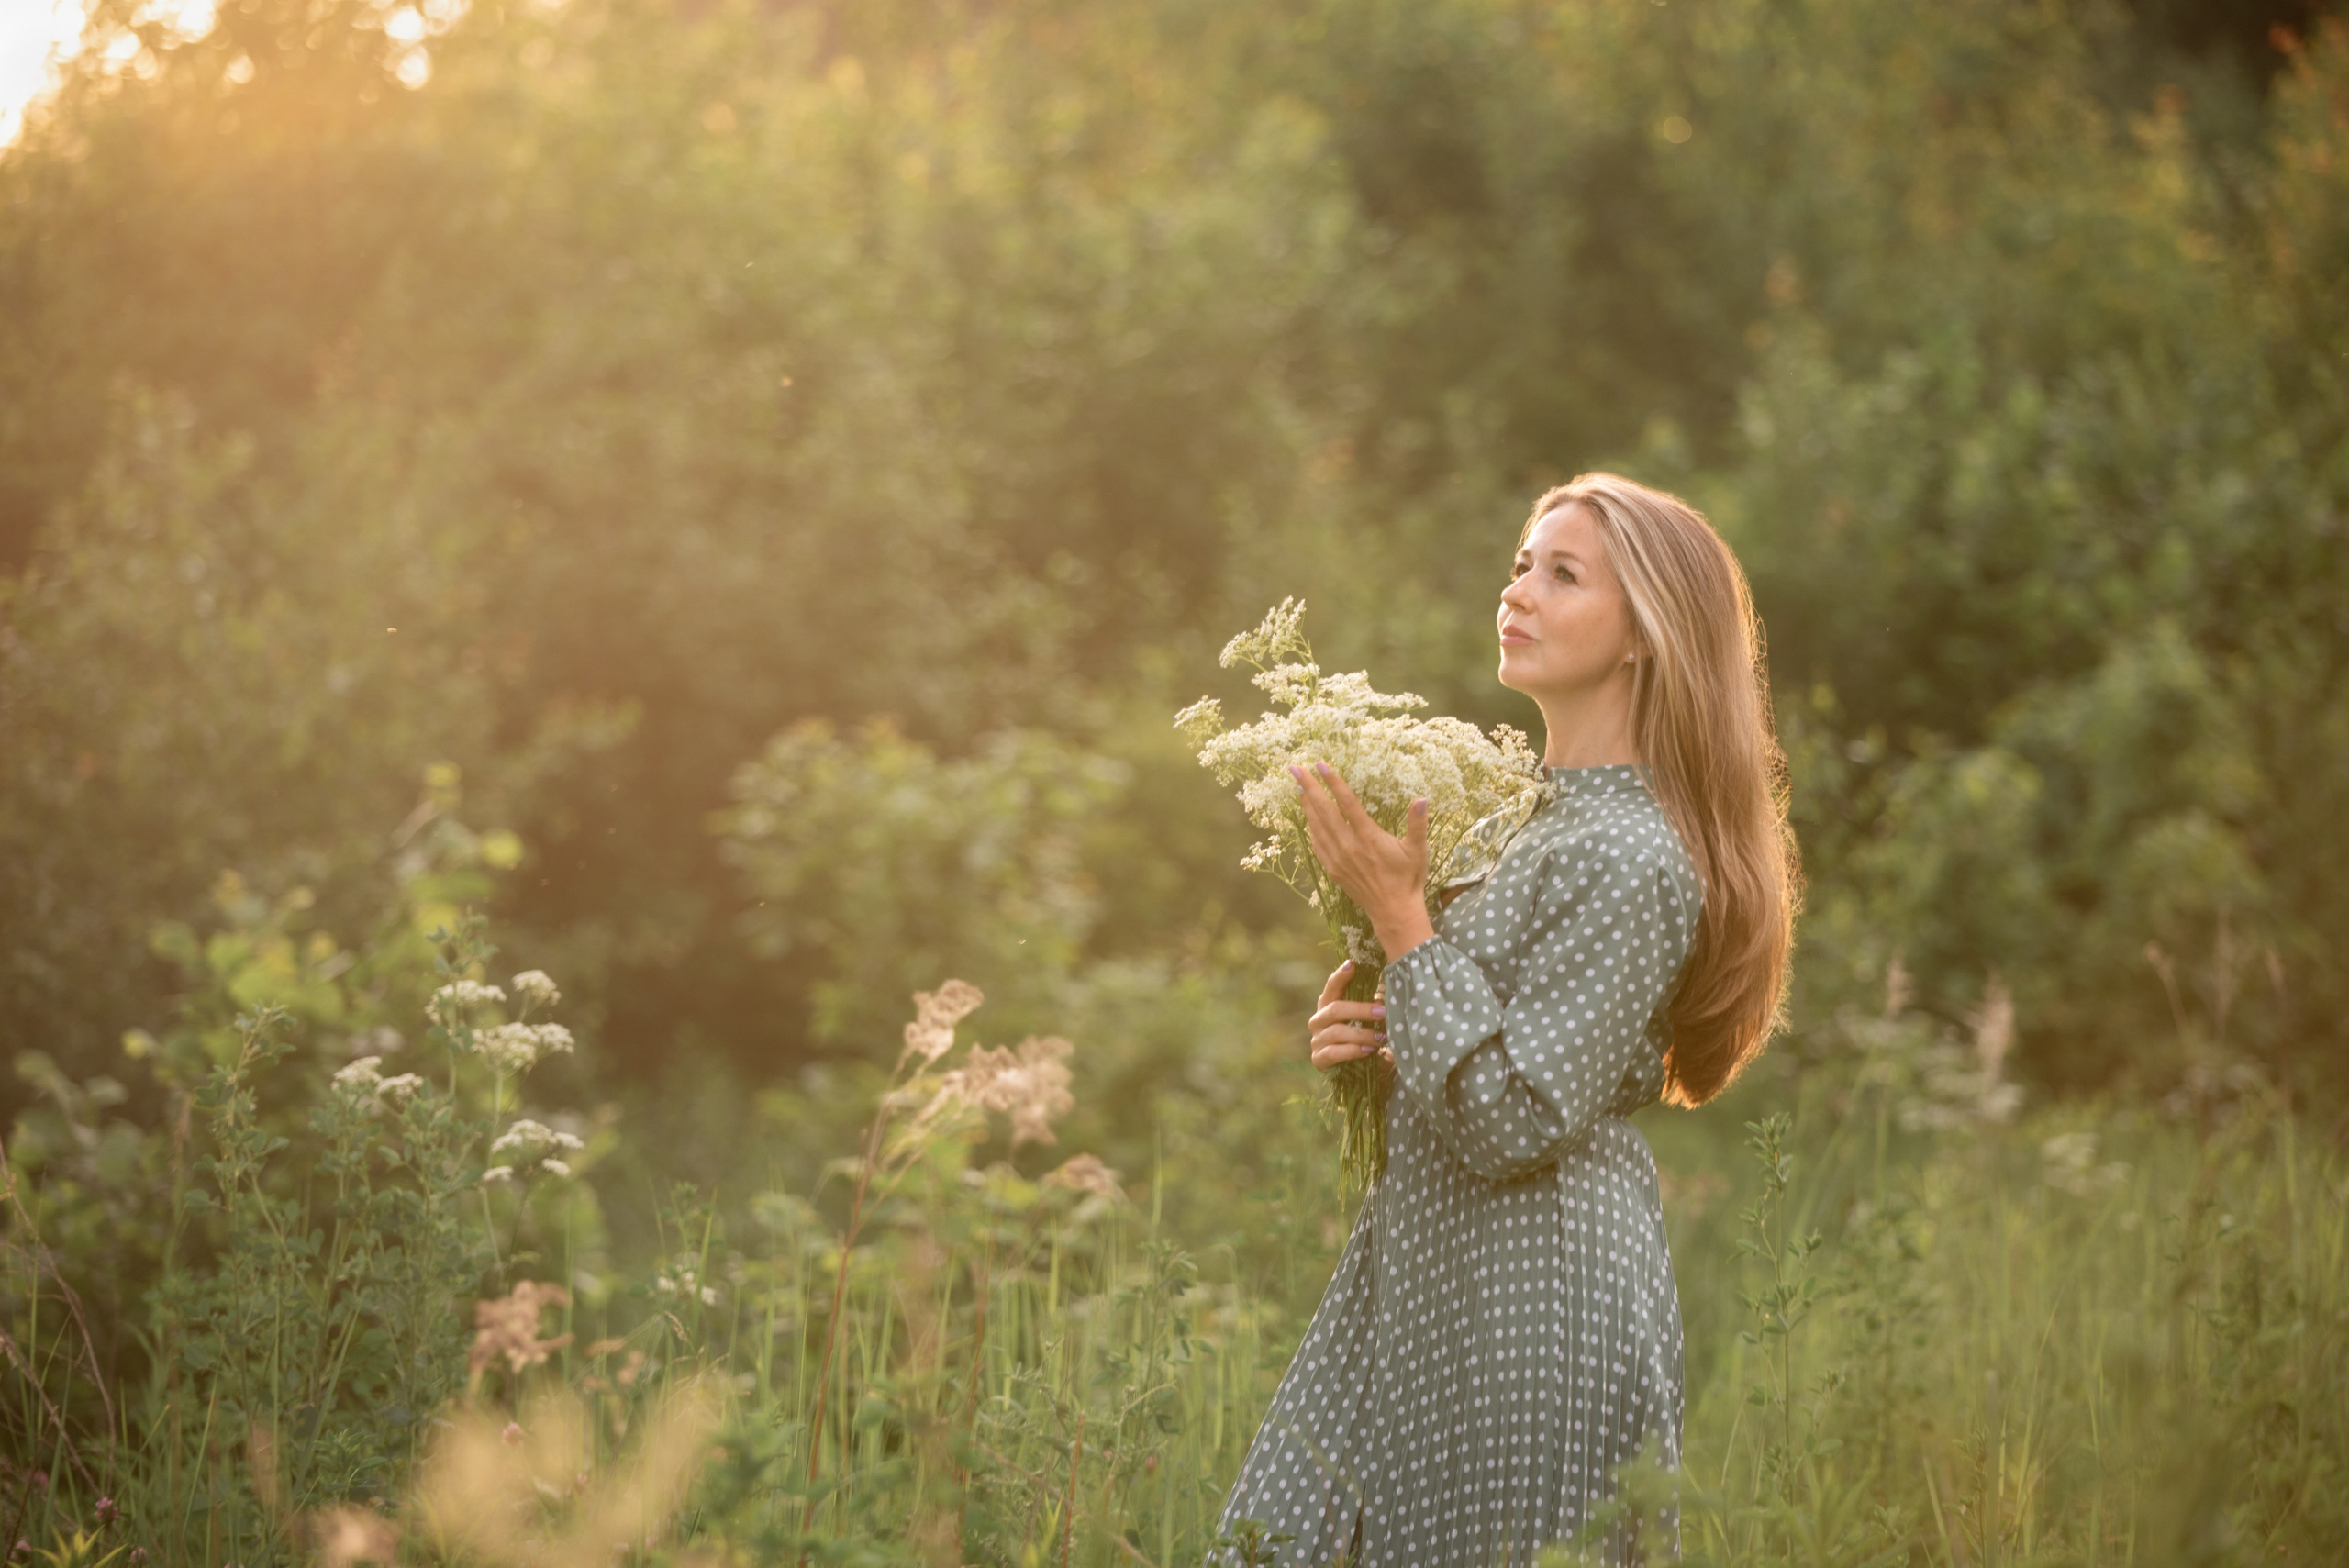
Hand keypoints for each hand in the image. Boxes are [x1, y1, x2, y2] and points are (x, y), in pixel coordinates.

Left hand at [1291, 762, 1436, 958]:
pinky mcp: (1332, 869)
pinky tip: (1308, 816)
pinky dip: (1310, 827)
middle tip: (1295, 768)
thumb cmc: (1408, 878)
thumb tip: (1421, 799)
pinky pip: (1316, 843)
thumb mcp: (1418, 849)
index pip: (1347, 803)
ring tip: (1298, 786)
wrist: (1393, 911)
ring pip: (1316, 826)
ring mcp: (1338, 859)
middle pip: (1324, 811)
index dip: (1334, 782)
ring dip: (1306, 805)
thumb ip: (1418, 823)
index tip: (1321, 765)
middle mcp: (1349, 846)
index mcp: (1369, 837)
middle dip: (1308, 787)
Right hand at [1308, 959, 1391, 1069]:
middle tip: (1382, 1012)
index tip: (1352, 965)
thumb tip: (1381, 1000)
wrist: (1357, 1073)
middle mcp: (1318, 1021)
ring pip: (1337, 1032)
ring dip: (1362, 1034)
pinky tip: (1368, 1051)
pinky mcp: (1318, 1059)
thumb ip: (1371, 1009)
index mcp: (1329, 1006)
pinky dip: (1353, 1051)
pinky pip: (1334, 1053)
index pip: (1331, 987)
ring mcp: (1316, 1040)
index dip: (1340, 976)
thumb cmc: (1364, 1040)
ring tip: (1381, 1038)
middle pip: (1335, 1009)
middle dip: (1361, 1010)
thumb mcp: (1367, 1022)